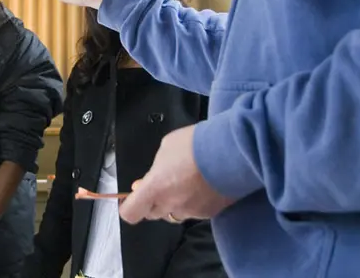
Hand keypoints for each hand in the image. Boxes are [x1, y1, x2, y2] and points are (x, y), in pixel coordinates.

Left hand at [118, 125, 236, 223]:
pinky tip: (201, 186)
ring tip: (185, 183)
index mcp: (155, 189)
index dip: (129, 207)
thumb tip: (148, 181)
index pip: (131, 213)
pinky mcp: (209, 213)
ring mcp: (191, 211)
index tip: (131, 198)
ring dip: (174, 203)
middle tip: (160, 185)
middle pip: (152, 214)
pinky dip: (194, 203)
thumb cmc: (194, 144)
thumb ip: (155, 168)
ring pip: (174, 214)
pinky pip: (194, 212)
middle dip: (153, 202)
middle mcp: (171, 205)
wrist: (230, 151)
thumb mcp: (166, 148)